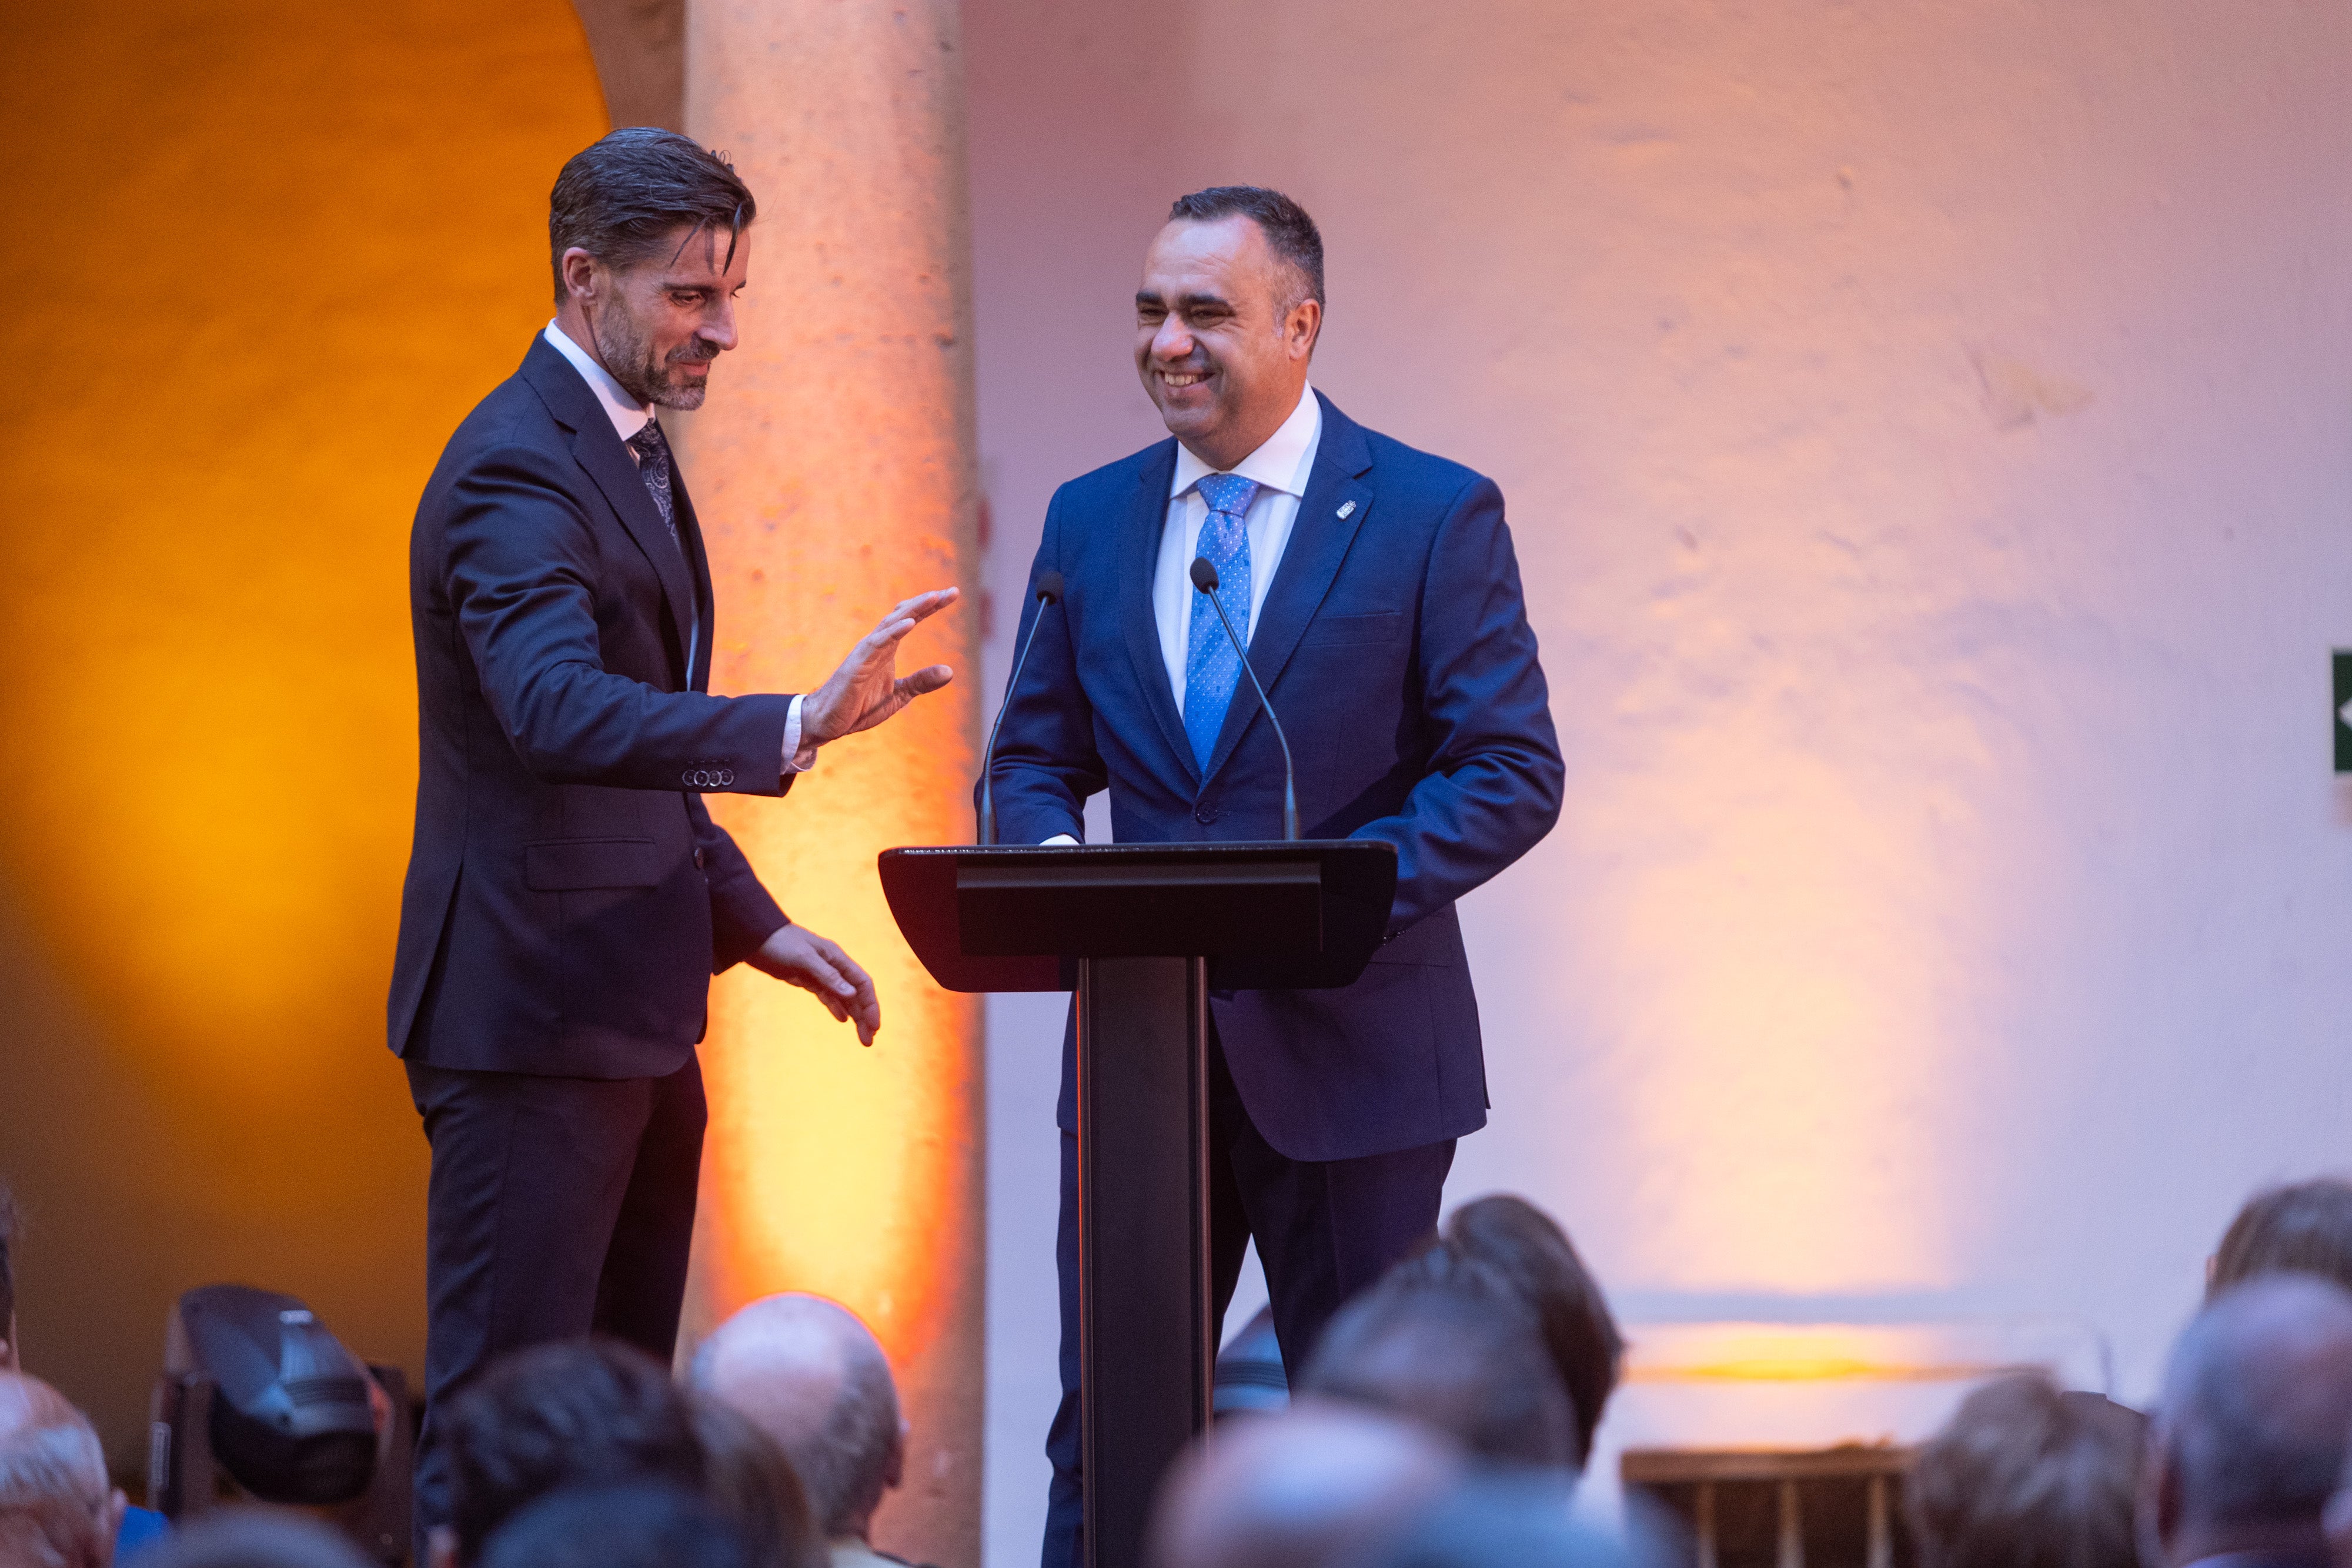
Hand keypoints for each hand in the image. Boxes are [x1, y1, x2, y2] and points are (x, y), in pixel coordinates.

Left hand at [749, 923, 880, 1044]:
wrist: (754, 937)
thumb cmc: (779, 942)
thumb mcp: (804, 957)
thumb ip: (828, 976)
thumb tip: (852, 995)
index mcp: (837, 958)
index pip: (862, 984)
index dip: (871, 1005)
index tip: (874, 1026)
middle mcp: (833, 967)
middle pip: (856, 995)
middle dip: (865, 1017)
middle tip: (868, 1041)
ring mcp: (820, 974)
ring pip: (843, 998)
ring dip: (854, 1017)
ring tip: (862, 1037)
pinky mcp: (806, 980)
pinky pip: (827, 996)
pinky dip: (836, 1008)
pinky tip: (843, 1020)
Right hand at [800, 588, 958, 745]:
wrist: (828, 722)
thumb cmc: (859, 706)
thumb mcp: (899, 695)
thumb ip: (921, 682)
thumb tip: (950, 671)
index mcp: (888, 649)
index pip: (911, 621)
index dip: (931, 608)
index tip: (953, 594)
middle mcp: (877, 645)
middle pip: (904, 615)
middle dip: (927, 603)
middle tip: (953, 591)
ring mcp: (866, 652)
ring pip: (891, 624)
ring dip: (912, 610)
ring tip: (933, 597)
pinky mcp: (857, 665)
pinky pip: (876, 644)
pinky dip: (893, 632)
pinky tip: (910, 623)